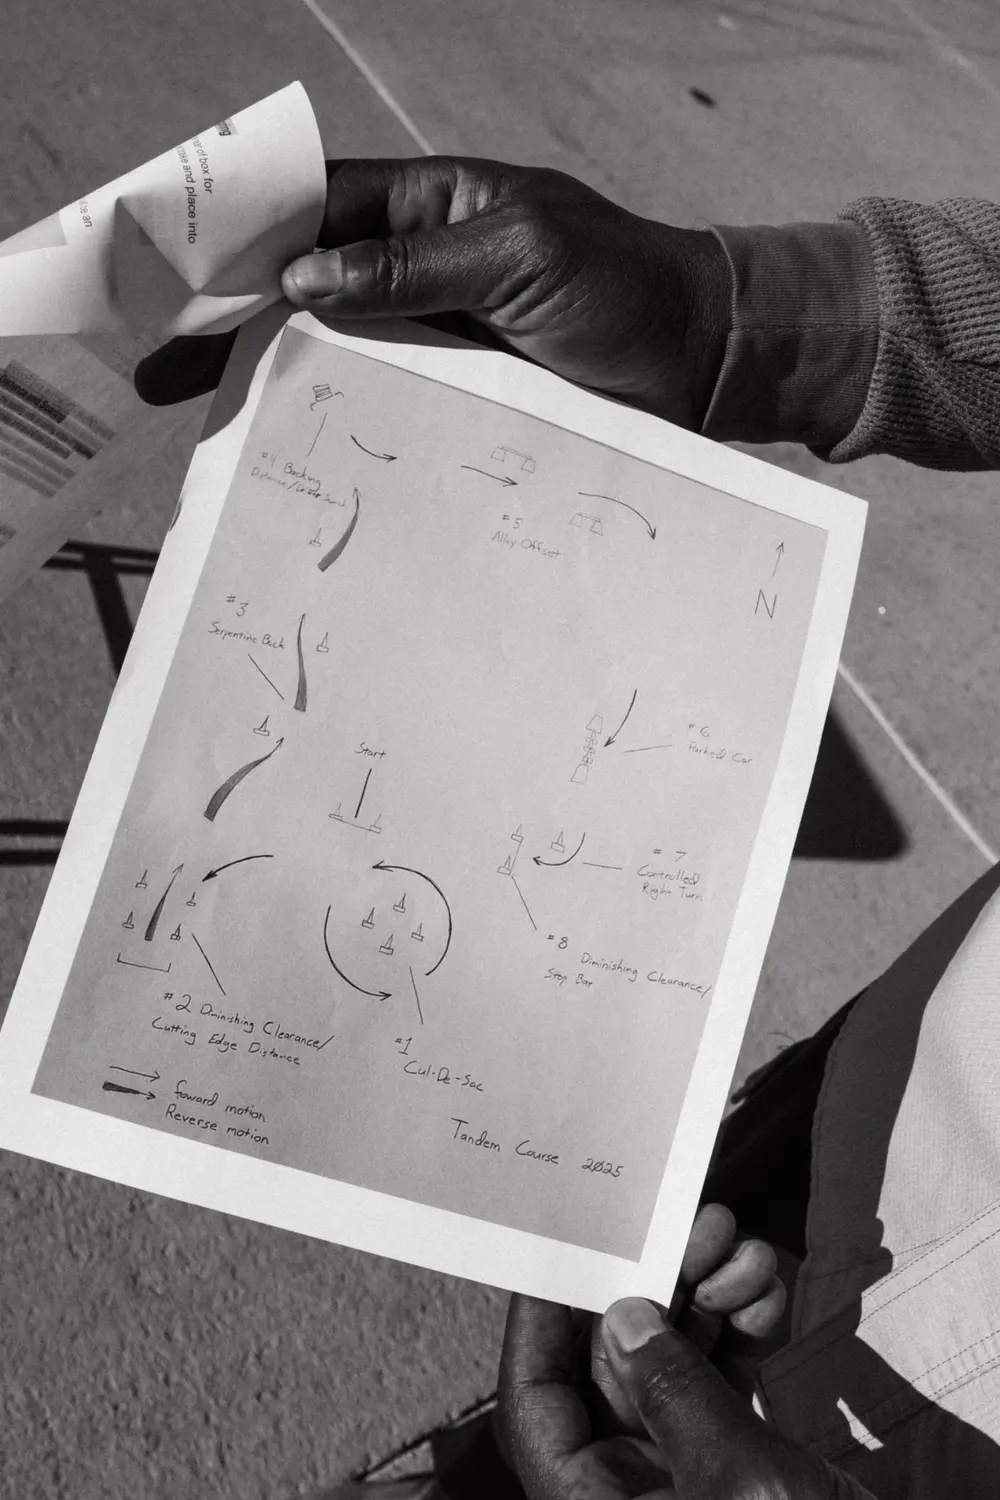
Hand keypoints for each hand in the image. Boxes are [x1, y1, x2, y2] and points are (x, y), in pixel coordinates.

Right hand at [134, 156, 730, 426]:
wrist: (702, 362)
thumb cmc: (624, 288)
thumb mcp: (519, 258)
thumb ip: (412, 266)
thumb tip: (302, 280)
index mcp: (434, 206)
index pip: (319, 209)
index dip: (248, 237)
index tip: (180, 275)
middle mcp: (425, 271)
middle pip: (311, 290)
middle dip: (236, 324)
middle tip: (164, 371)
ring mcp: (439, 339)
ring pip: (340, 355)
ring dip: (277, 381)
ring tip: (208, 420)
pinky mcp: (461, 398)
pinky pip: (388, 406)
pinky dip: (341, 423)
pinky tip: (296, 449)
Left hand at [494, 1203, 859, 1498]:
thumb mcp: (737, 1484)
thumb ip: (676, 1396)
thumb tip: (624, 1319)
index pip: (535, 1405)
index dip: (539, 1323)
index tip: (564, 1246)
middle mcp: (627, 1492)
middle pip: (611, 1368)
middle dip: (655, 1288)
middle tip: (695, 1228)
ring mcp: (684, 1480)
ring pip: (674, 1365)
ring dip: (710, 1300)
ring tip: (746, 1250)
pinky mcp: (739, 1470)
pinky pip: (723, 1386)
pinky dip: (745, 1335)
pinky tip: (768, 1293)